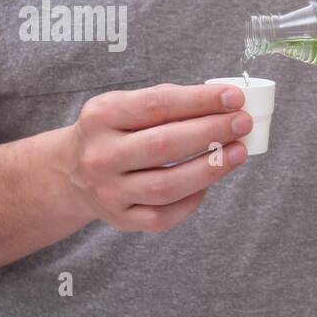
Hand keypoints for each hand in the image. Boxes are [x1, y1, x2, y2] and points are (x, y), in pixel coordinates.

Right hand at [62, 83, 251, 231]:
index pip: (156, 105)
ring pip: (167, 185)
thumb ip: (169, 102)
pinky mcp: (122, 219)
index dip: (199, 101)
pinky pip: (165, 215)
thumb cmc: (115, 132)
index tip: (235, 97)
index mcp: (101, 117)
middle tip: (243, 123)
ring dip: (210, 168)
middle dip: (211, 133)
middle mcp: (100, 155)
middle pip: (164, 145)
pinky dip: (194, 198)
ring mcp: (109, 192)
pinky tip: (211, 181)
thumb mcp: (126, 106)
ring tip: (239, 152)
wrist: (72, 172)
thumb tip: (224, 103)